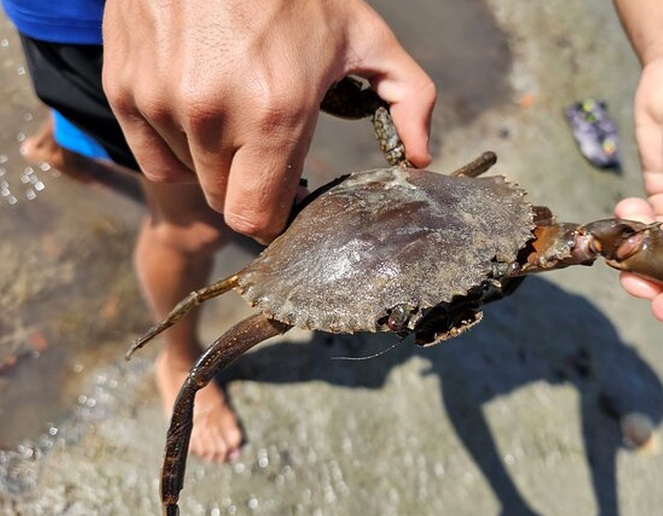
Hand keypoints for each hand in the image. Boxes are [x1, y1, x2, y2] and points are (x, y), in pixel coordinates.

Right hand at [103, 0, 434, 242]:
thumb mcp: (364, 36)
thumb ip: (409, 98)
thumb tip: (421, 157)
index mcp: (277, 112)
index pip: (258, 217)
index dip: (276, 216)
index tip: (288, 197)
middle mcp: (214, 115)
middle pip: (225, 200)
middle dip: (250, 186)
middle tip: (267, 149)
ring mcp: (161, 101)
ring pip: (189, 175)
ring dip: (214, 161)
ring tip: (235, 112)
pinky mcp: (125, 87)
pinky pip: (151, 154)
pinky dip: (176, 144)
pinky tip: (199, 108)